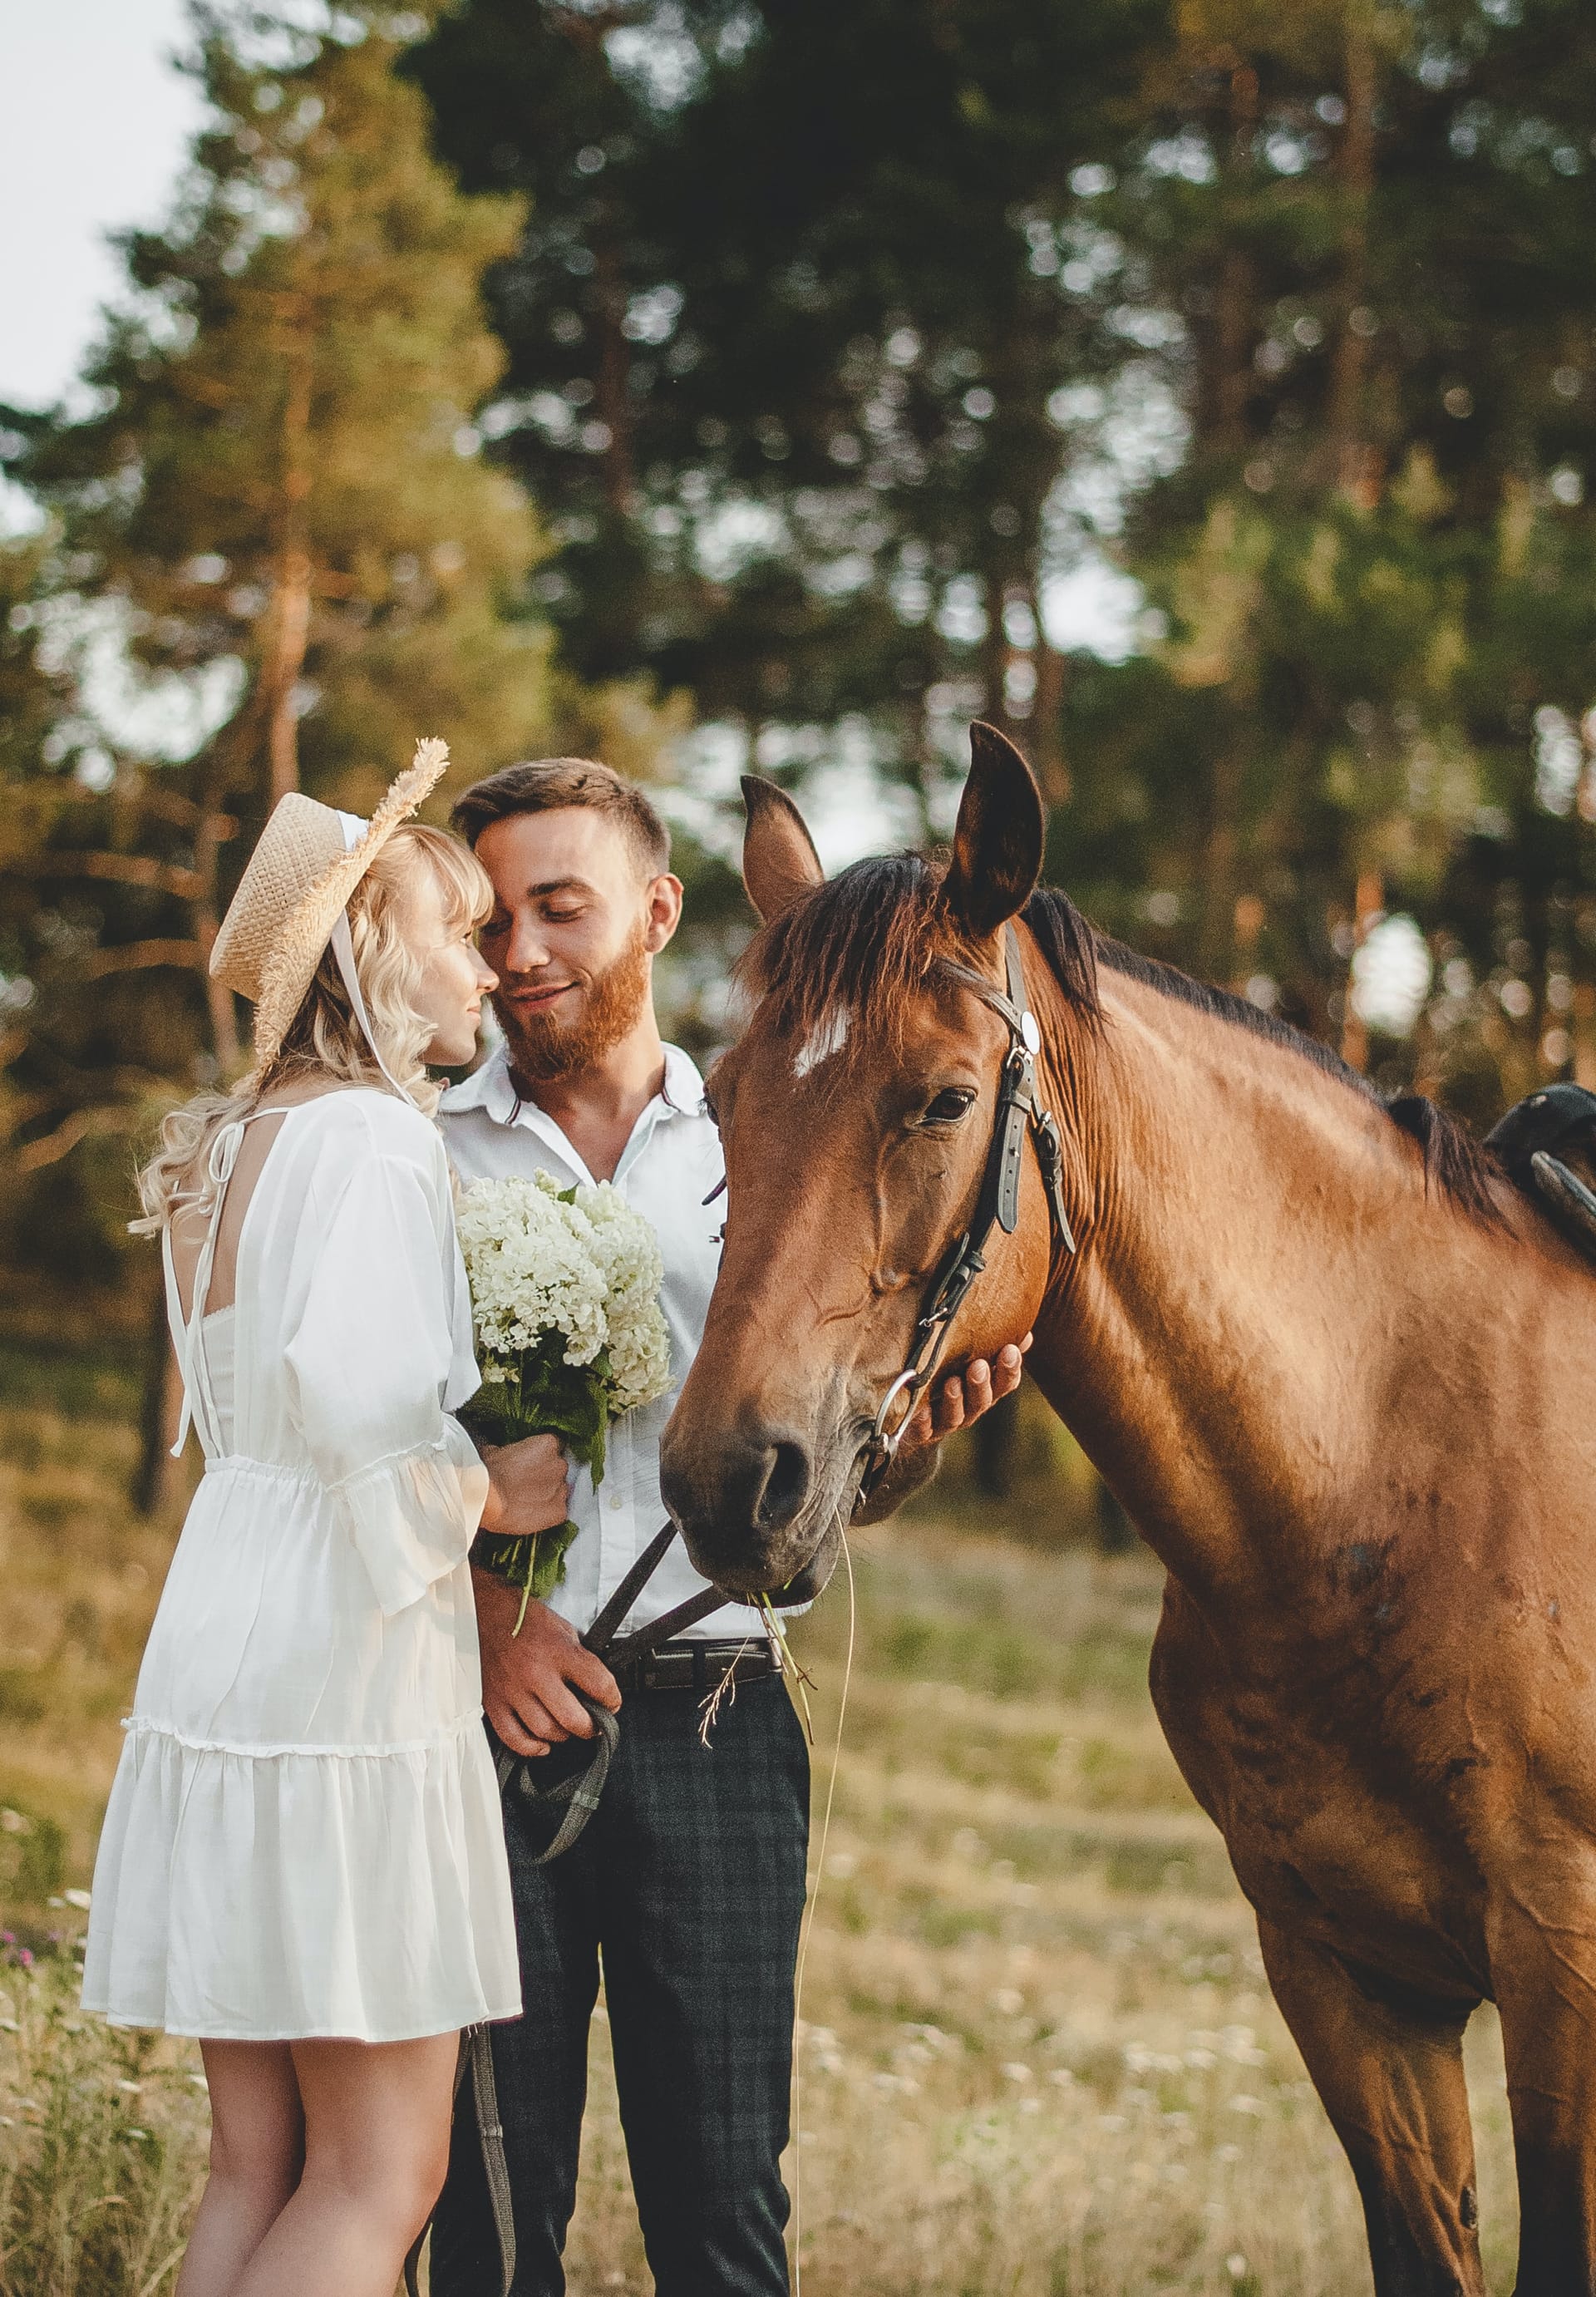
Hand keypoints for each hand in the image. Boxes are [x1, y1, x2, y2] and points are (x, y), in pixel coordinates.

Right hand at [472, 1574, 620, 1758]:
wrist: (484, 1612)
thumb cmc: (525, 1620)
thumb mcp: (563, 1629)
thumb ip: (579, 1659)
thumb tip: (594, 1689)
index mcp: (559, 1651)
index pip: (599, 1684)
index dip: (612, 1698)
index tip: (612, 1703)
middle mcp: (536, 1673)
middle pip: (573, 1718)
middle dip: (590, 1727)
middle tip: (593, 1725)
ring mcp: (512, 1690)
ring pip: (545, 1731)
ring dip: (562, 1735)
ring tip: (566, 1728)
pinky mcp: (493, 1702)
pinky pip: (514, 1738)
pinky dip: (531, 1747)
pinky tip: (542, 1743)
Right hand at [478, 1432, 572, 1538]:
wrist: (486, 1499)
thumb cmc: (487, 1474)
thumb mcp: (496, 1451)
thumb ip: (513, 1451)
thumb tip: (508, 1455)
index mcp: (548, 1444)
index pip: (552, 1448)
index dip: (540, 1458)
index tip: (530, 1464)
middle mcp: (559, 1465)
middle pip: (558, 1469)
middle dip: (545, 1476)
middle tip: (525, 1484)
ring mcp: (561, 1489)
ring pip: (559, 1491)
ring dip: (547, 1495)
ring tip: (526, 1501)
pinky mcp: (559, 1512)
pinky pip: (558, 1512)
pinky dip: (548, 1514)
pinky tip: (531, 1514)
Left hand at [899, 1334, 1032, 1452]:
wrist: (915, 1413)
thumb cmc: (947, 1375)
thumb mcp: (970, 1358)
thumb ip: (995, 1346)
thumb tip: (1026, 1334)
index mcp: (985, 1391)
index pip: (1005, 1383)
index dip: (1009, 1369)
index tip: (1010, 1350)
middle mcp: (969, 1409)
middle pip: (982, 1401)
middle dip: (981, 1384)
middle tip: (978, 1366)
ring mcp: (945, 1423)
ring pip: (955, 1416)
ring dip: (955, 1400)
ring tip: (952, 1382)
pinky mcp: (922, 1433)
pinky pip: (923, 1430)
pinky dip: (923, 1421)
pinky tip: (922, 1410)